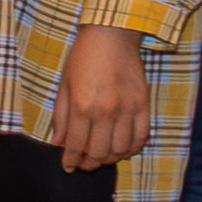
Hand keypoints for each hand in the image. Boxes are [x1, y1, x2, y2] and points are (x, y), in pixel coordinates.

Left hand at [53, 25, 150, 171]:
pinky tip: (122, 147)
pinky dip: (132, 148)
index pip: (76, 145)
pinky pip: (141, 137)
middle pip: (100, 152)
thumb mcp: (64, 86)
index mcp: (82, 106)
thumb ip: (61, 117)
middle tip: (84, 164)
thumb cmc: (83, 58)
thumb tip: (57, 143)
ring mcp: (128, 109)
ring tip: (101, 156)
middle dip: (89, 163)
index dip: (71, 160)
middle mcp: (106, 111)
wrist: (112, 35)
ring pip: (122, 149)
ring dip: (110, 158)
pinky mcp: (144, 105)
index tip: (68, 166)